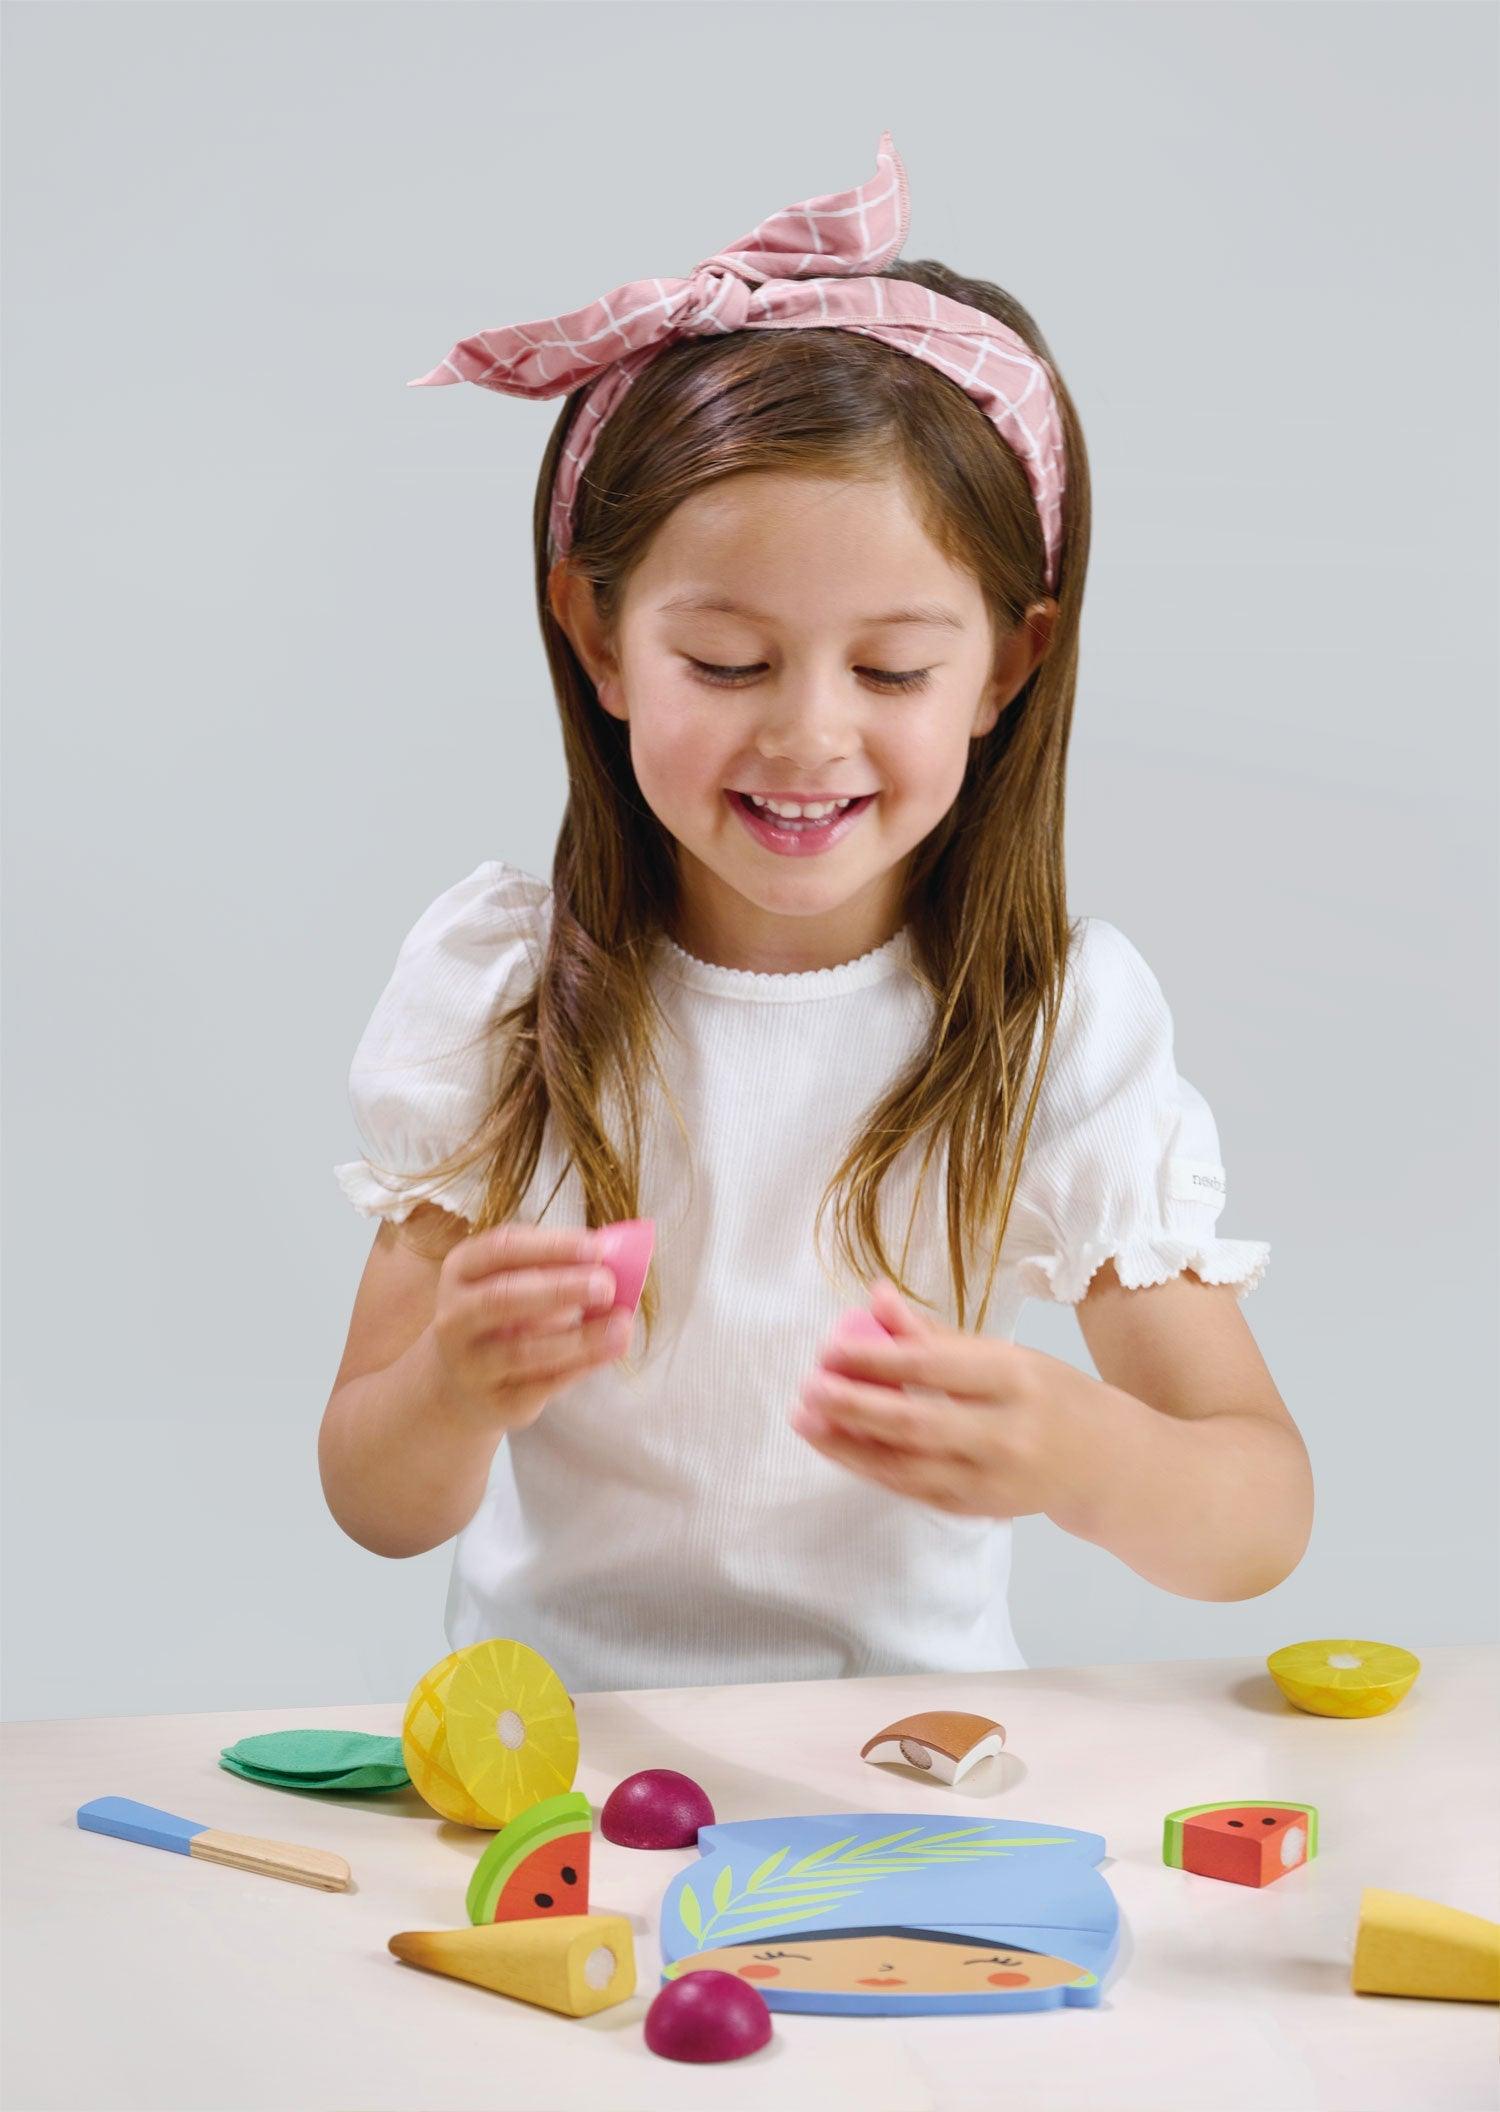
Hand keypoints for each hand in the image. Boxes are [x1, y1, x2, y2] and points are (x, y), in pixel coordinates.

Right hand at [431, 1223, 632, 1432]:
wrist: (463, 1384)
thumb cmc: (504, 1317)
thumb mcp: (516, 1281)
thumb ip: (556, 1266)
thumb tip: (614, 1257)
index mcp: (461, 1271)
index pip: (501, 1249)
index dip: (550, 1246)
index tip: (595, 1247)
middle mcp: (455, 1317)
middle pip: (502, 1298)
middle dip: (559, 1290)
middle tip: (606, 1285)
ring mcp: (470, 1364)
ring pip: (523, 1350)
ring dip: (579, 1338)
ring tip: (621, 1325)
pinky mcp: (495, 1401)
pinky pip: (542, 1384)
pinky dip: (581, 1365)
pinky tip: (611, 1350)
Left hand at [789, 1277, 1094, 1520]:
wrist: (1104, 1464)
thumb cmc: (1047, 1395)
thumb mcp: (1005, 1354)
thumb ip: (937, 1335)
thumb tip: (876, 1297)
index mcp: (1015, 1380)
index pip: (934, 1368)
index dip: (878, 1358)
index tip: (831, 1348)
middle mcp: (1005, 1434)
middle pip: (915, 1423)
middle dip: (854, 1406)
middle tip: (808, 1387)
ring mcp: (990, 1481)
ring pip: (906, 1466)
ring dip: (848, 1445)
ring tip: (805, 1420)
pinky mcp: (976, 1510)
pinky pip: (912, 1489)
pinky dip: (870, 1467)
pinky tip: (838, 1446)